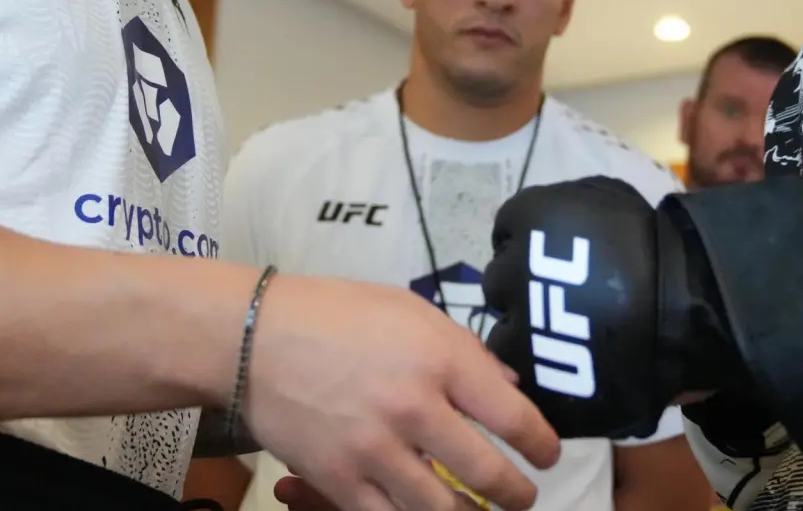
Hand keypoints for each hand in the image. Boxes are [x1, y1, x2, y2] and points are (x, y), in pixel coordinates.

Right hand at [242, 273, 559, 510]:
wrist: (254, 338)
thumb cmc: (335, 313)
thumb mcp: (410, 310)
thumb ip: (464, 349)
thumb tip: (509, 386)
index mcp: (439, 360)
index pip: (513, 416)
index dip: (542, 445)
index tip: (548, 454)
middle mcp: (413, 409)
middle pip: (487, 474)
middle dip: (517, 494)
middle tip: (523, 496)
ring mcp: (374, 451)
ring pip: (443, 510)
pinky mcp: (338, 480)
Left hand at [482, 178, 741, 439]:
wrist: (686, 308)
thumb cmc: (652, 244)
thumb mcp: (604, 198)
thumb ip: (560, 210)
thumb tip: (545, 230)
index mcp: (524, 222)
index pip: (507, 232)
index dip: (531, 246)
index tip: (557, 260)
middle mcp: (508, 273)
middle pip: (499, 284)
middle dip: (525, 290)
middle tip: (564, 300)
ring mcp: (517, 331)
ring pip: (503, 337)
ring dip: (527, 336)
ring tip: (570, 341)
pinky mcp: (533, 380)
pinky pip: (525, 380)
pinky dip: (544, 375)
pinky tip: (574, 369)